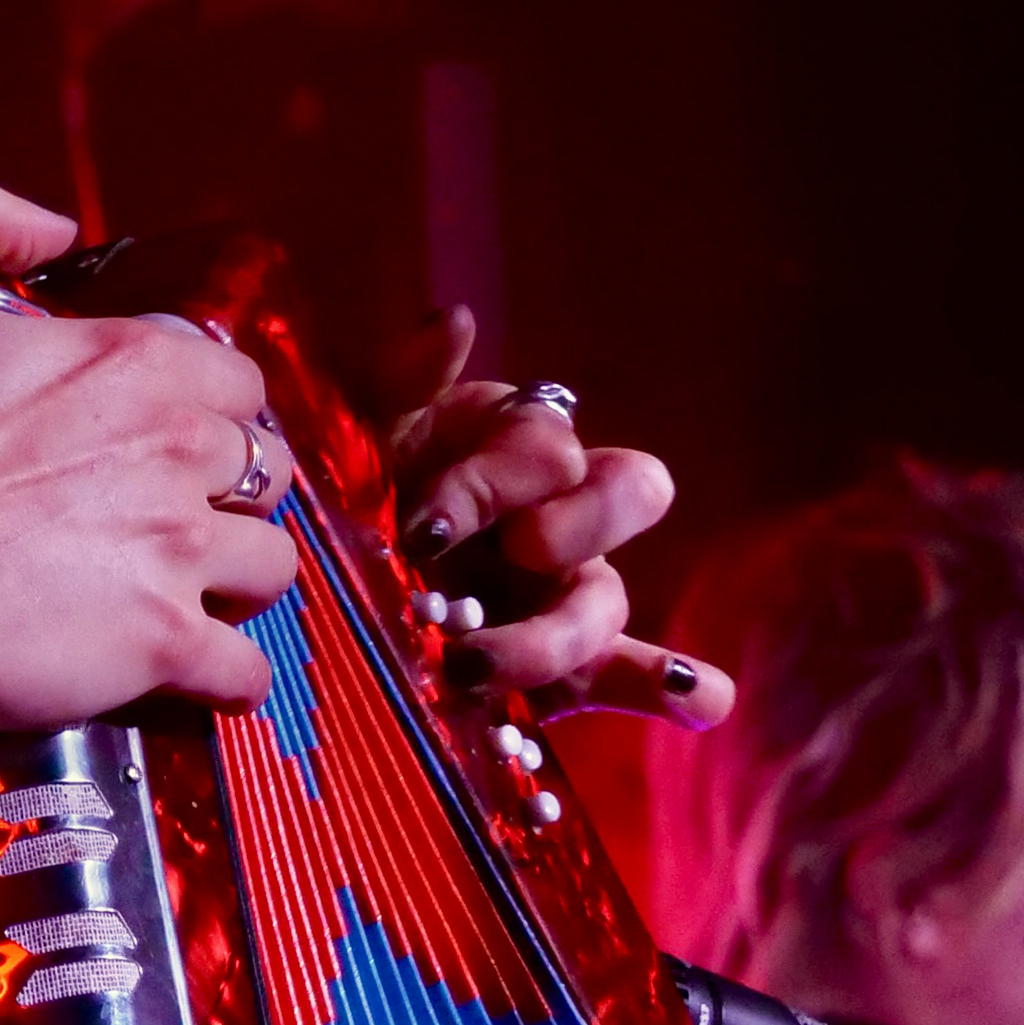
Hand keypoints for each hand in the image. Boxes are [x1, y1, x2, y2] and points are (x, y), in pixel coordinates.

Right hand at [0, 179, 296, 727]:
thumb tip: (55, 225)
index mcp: (139, 365)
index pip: (238, 386)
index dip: (209, 416)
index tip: (166, 446)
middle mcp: (180, 450)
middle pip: (266, 474)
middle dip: (228, 498)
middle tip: (172, 523)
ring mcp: (180, 550)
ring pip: (272, 566)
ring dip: (237, 582)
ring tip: (189, 597)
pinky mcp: (164, 640)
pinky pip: (245, 670)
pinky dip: (227, 676)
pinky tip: (196, 673)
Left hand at [383, 307, 730, 732]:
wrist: (316, 594)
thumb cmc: (350, 493)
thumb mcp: (356, 433)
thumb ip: (402, 379)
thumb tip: (454, 321)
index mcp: (513, 449)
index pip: (551, 444)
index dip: (499, 478)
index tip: (425, 524)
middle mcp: (555, 514)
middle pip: (626, 496)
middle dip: (577, 524)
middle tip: (514, 554)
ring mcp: (561, 593)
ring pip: (604, 603)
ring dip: (556, 637)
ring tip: (477, 666)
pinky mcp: (557, 671)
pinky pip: (628, 677)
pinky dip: (671, 687)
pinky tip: (707, 703)